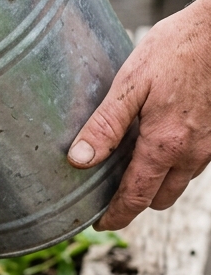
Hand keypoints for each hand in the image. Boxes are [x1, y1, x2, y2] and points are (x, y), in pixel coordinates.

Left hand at [67, 0, 210, 230]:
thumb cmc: (177, 49)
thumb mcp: (130, 84)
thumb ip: (104, 125)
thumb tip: (78, 160)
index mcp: (166, 145)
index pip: (137, 198)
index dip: (116, 216)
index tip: (99, 225)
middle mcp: (193, 153)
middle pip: (160, 198)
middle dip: (135, 201)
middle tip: (108, 192)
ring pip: (180, 181)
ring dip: (157, 182)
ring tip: (128, 166)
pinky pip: (195, 162)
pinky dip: (174, 163)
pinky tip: (156, 141)